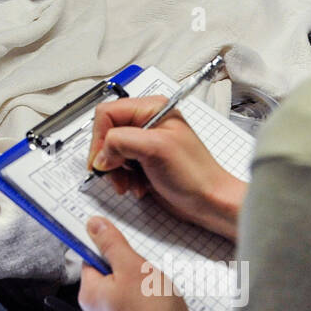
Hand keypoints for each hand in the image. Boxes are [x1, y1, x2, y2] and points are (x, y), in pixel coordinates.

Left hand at [78, 216, 197, 310]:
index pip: (90, 259)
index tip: (125, 249)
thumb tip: (93, 225)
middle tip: (147, 276)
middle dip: (130, 271)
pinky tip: (160, 309)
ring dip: (140, 288)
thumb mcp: (133, 267)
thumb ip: (112, 244)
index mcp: (89, 294)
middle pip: (109, 277)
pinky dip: (146, 306)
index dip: (109, 250)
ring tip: (157, 294)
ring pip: (123, 294)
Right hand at [88, 96, 246, 240]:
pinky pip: (120, 166)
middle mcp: (147, 122)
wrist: (209, 201)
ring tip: (128, 184)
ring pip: (110, 151)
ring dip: (116, 172)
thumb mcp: (156, 148)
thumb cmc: (194, 174)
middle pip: (106, 133)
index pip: (107, 113)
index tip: (102, 160)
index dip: (100, 137)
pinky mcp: (145, 160)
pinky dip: (123, 179)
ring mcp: (145, 142)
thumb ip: (121, 141)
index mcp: (151, 109)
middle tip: (115, 174)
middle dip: (108, 157)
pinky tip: (136, 187)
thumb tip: (101, 154)